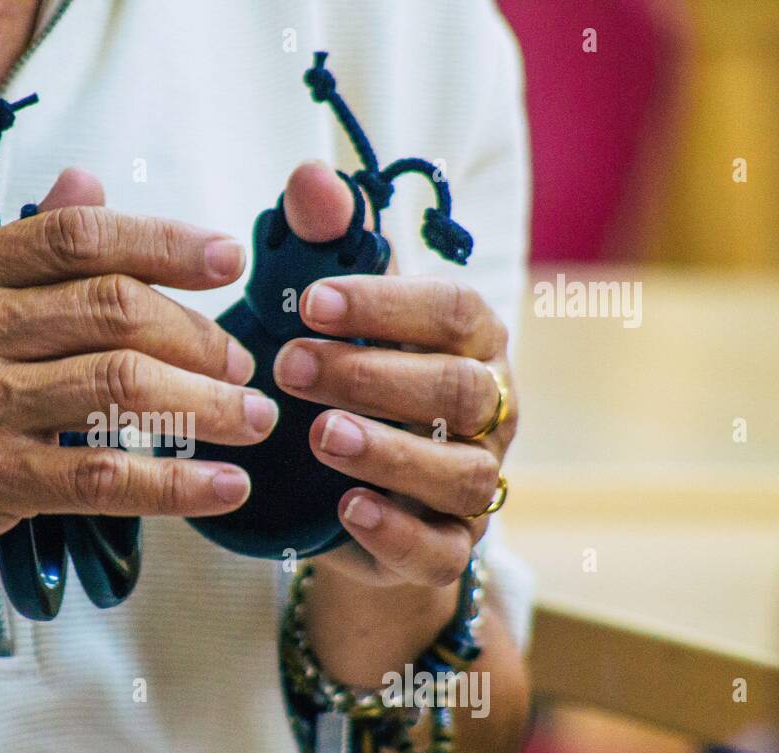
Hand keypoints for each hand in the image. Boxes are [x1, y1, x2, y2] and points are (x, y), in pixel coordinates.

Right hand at [0, 169, 277, 611]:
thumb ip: (11, 255)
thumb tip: (89, 184)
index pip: (76, 235)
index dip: (164, 240)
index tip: (226, 258)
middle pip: (116, 307)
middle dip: (200, 333)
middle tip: (244, 361)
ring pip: (122, 386)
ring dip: (208, 405)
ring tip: (255, 420)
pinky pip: (103, 475)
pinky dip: (176, 483)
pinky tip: (223, 490)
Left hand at [274, 162, 517, 590]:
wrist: (343, 494)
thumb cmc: (349, 381)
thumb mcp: (333, 315)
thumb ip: (324, 245)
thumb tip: (309, 176)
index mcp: (473, 344)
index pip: (454, 313)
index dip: (387, 305)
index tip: (309, 299)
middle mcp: (489, 412)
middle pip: (461, 390)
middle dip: (374, 376)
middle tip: (289, 366)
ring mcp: (472, 486)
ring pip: (461, 472)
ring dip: (389, 451)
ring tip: (318, 435)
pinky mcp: (444, 550)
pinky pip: (437, 549)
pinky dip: (394, 529)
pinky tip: (345, 508)